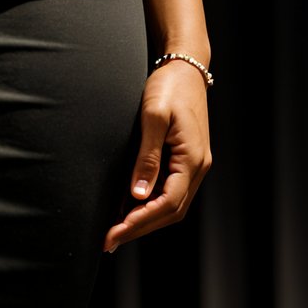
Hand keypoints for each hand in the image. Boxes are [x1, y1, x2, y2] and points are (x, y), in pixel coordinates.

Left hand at [102, 60, 211, 252]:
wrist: (185, 66)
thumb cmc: (168, 86)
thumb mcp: (154, 116)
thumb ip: (147, 156)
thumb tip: (138, 195)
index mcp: (192, 159)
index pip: (168, 204)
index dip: (140, 222)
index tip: (114, 233)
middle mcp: (198, 168)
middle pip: (171, 211)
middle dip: (140, 228)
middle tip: (109, 240)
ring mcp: (194, 165)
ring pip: (172, 204)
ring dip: (145, 219)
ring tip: (115, 229)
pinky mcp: (187, 160)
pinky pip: (170, 191)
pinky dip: (151, 204)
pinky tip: (129, 207)